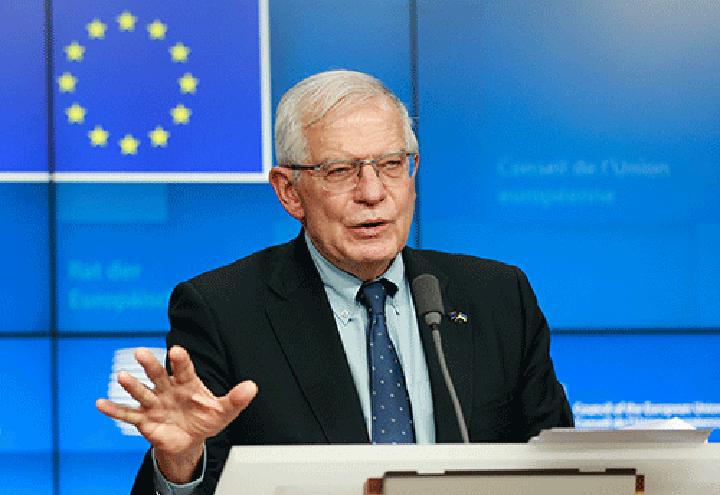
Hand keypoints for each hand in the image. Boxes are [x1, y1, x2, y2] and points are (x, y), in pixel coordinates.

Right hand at [96, 345, 256, 482]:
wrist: (191, 438)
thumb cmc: (205, 418)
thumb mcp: (224, 410)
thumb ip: (236, 399)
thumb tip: (252, 387)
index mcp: (187, 382)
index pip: (184, 368)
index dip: (180, 360)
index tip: (176, 351)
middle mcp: (168, 389)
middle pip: (158, 374)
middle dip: (150, 364)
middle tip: (142, 352)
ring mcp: (155, 403)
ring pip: (142, 392)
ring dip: (131, 385)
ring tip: (122, 377)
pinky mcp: (144, 420)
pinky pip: (128, 414)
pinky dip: (114, 410)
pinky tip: (101, 404)